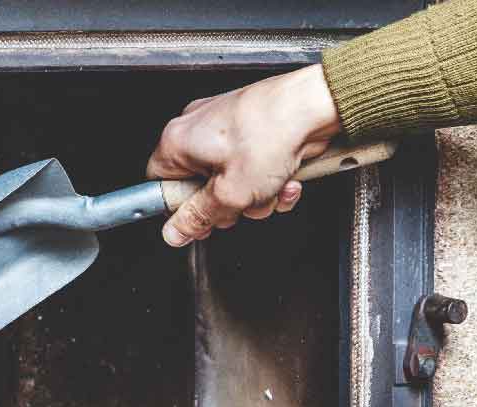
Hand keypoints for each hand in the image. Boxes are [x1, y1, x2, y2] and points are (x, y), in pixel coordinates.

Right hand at [146, 64, 342, 246]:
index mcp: (177, 141)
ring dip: (256, 195)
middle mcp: (197, 127)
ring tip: (272, 188)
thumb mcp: (230, 194)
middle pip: (199, 187)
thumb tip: (175, 233)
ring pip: (232, 180)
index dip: (179, 209)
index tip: (199, 221)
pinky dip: (270, 178)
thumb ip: (198, 218)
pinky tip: (286, 178)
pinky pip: (253, 166)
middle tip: (242, 204)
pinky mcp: (254, 127)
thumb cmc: (272, 132)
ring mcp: (226, 125)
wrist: (317, 104)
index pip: (159, 186)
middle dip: (227, 204)